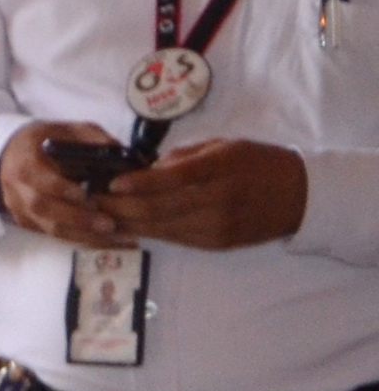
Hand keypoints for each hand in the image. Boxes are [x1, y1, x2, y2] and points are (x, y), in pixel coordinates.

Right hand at [0, 124, 132, 244]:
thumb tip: (121, 152)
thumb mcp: (67, 130)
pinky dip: (79, 239)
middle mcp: (16, 189)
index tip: (87, 195)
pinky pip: (53, 235)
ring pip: (48, 228)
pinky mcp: (27, 222)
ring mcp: (19, 209)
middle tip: (109, 224)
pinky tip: (105, 241)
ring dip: (81, 234)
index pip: (38, 178)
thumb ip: (92, 138)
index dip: (61, 189)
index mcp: (24, 161)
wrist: (10, 156)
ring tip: (112, 237)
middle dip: (76, 218)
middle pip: (43, 208)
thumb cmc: (44, 141)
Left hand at [103, 137, 308, 251]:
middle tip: (89, 201)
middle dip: (117, 207)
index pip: (170, 179)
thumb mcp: (225, 146)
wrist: (300, 197)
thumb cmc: (259, 163)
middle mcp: (216, 200)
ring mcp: (215, 226)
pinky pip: (171, 239)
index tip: (110, 183)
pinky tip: (123, 227)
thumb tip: (144, 168)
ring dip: (123, 224)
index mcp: (220, 169)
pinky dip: (144, 233)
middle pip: (155, 209)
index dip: (136, 184)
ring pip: (158, 228)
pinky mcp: (214, 244)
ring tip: (96, 215)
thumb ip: (184, 157)